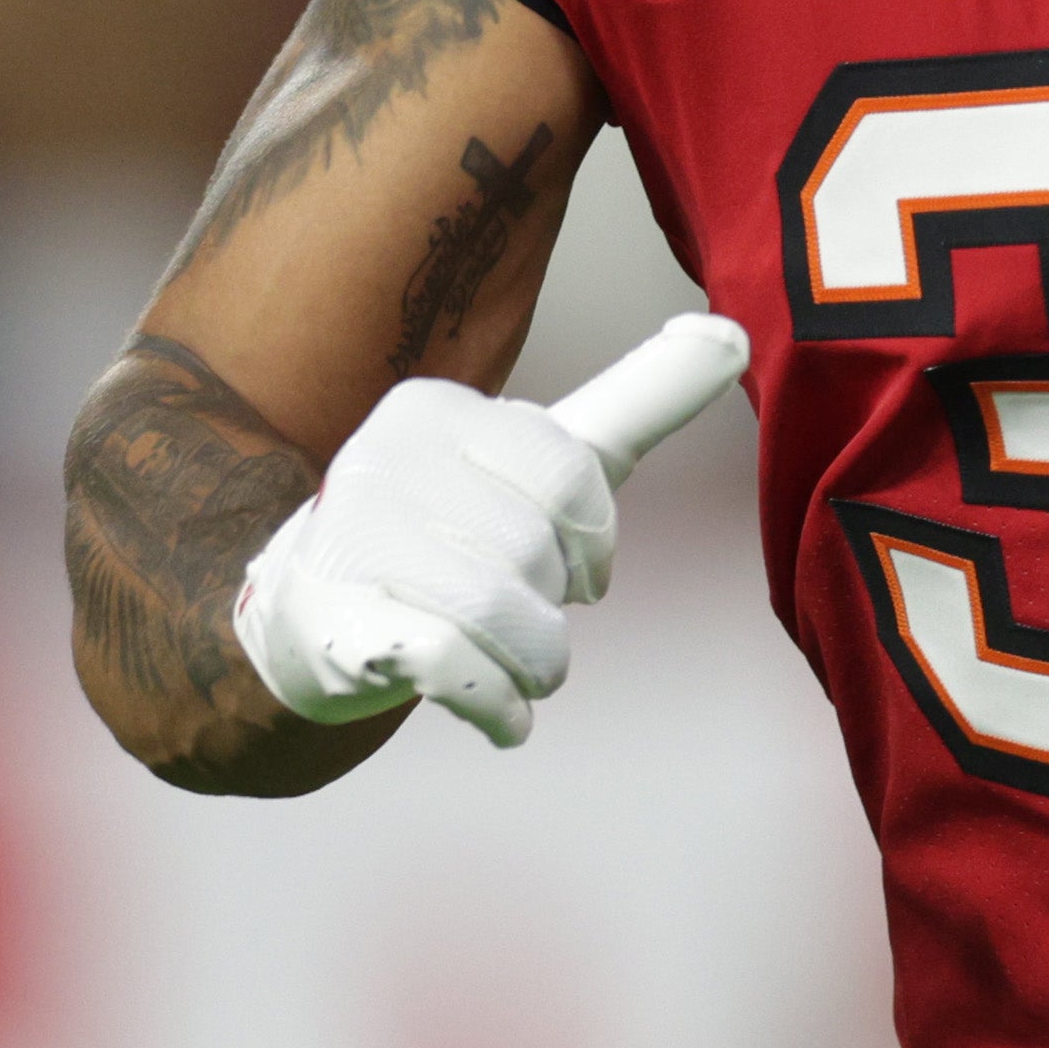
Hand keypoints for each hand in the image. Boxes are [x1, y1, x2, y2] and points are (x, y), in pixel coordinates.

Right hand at [231, 314, 749, 748]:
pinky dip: (499, 706)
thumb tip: (733, 332)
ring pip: (502, 612)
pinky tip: (504, 715)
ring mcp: (349, 543)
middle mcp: (381, 461)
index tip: (576, 570)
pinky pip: (451, 667)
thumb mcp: (543, 459)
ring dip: (534, 662)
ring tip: (515, 668)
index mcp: (435, 410)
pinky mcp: (332, 626)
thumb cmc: (455, 532)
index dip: (592, 541)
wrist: (315, 623)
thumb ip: (639, 398)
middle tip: (517, 614)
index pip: (570, 469)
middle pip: (537, 549)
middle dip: (551, 606)